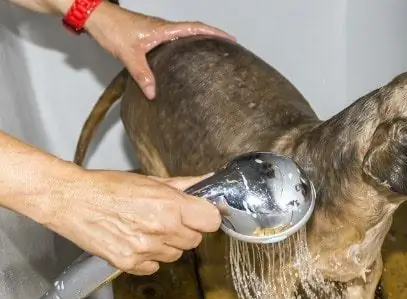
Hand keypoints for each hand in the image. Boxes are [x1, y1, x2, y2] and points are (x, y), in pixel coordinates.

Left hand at [8, 0, 235, 98]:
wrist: (94, 17)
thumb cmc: (111, 29)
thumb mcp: (128, 55)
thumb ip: (142, 74)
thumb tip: (154, 93)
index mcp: (164, 30)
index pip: (196, 28)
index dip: (214, 33)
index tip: (231, 39)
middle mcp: (163, 29)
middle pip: (194, 30)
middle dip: (212, 37)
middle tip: (227, 49)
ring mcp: (157, 32)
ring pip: (184, 35)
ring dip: (199, 40)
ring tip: (211, 55)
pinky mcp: (149, 36)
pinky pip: (173, 40)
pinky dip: (184, 46)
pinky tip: (182, 59)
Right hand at [46, 169, 220, 274]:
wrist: (71, 199)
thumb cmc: (107, 187)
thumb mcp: (150, 180)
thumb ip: (184, 185)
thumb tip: (208, 181)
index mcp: (170, 206)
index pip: (211, 221)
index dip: (206, 217)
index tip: (199, 215)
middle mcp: (161, 229)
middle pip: (195, 240)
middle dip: (185, 230)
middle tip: (167, 219)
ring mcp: (145, 249)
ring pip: (176, 255)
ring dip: (167, 245)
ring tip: (146, 229)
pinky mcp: (129, 263)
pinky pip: (154, 267)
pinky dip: (148, 259)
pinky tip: (135, 242)